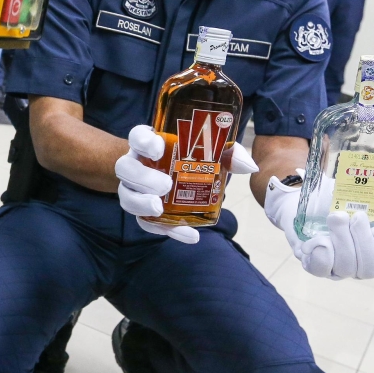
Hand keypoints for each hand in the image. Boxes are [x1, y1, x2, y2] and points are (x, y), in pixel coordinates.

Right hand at [115, 125, 257, 244]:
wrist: (168, 172)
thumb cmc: (187, 156)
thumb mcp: (206, 149)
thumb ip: (226, 153)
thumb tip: (248, 165)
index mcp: (148, 143)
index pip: (137, 136)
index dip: (143, 141)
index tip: (159, 148)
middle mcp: (135, 164)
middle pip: (125, 168)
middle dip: (142, 178)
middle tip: (165, 185)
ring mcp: (134, 188)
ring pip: (126, 196)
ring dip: (141, 203)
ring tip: (159, 209)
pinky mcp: (142, 211)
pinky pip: (145, 222)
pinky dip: (167, 231)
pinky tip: (190, 236)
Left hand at [265, 173, 373, 278]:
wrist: (307, 196)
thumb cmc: (338, 201)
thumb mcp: (362, 200)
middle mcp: (357, 266)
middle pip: (370, 269)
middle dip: (363, 240)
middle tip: (358, 216)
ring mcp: (334, 268)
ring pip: (346, 268)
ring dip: (342, 239)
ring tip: (336, 217)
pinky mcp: (312, 264)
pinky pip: (321, 269)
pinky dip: (322, 252)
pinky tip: (319, 238)